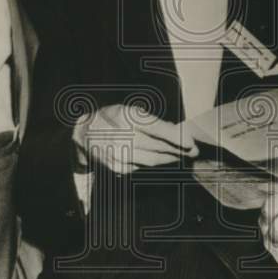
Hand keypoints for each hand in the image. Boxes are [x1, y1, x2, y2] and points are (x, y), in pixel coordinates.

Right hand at [72, 104, 197, 174]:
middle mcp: (121, 136)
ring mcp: (118, 154)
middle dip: (179, 149)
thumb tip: (176, 132)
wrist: (83, 134)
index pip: (155, 128)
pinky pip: (141, 166)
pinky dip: (153, 162)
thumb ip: (150, 121)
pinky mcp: (117, 167)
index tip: (190, 141)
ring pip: (152, 159)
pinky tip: (162, 158)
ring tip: (182, 155)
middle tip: (194, 150)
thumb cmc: (110, 118)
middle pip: (157, 146)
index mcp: (125, 117)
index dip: (175, 136)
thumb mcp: (127, 110)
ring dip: (170, 157)